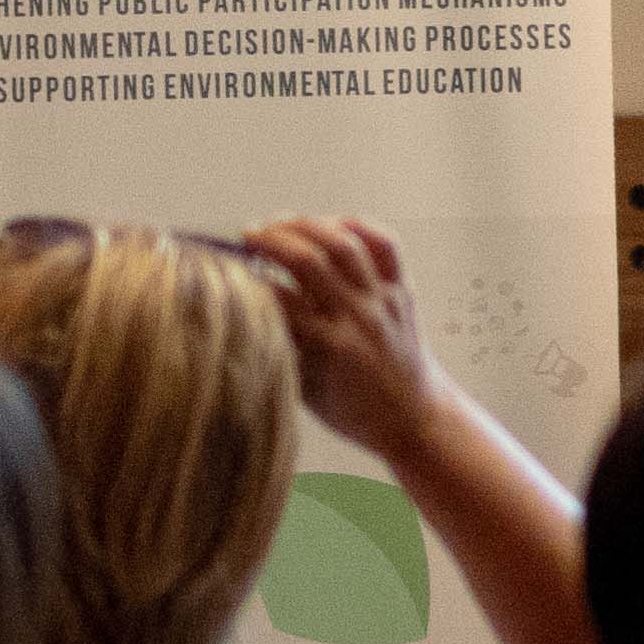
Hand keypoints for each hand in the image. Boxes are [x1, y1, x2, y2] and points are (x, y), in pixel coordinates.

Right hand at [244, 217, 436, 455]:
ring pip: (344, 242)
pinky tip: (332, 225)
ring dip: (306, 224)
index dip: (246, 278)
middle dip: (270, 239)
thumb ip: (279, 351)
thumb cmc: (355, 412)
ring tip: (281, 224)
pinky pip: (385, 244)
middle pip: (306, 258)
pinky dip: (358, 226)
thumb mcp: (305, 390)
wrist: (416, 419)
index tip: (227, 269)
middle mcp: (357, 317)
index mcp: (329, 346)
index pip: (276, 297)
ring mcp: (383, 300)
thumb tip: (246, 312)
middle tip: (247, 236)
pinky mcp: (402, 291)